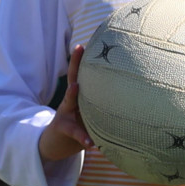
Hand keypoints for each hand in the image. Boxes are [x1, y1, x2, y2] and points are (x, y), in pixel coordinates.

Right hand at [37, 45, 95, 163]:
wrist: (55, 144)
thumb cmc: (79, 126)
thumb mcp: (90, 113)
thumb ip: (103, 104)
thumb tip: (129, 93)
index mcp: (79, 96)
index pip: (83, 74)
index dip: (86, 58)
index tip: (90, 41)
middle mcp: (70, 101)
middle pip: (72, 79)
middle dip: (74, 63)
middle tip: (78, 48)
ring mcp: (64, 114)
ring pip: (68, 102)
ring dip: (71, 95)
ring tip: (75, 87)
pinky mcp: (64, 129)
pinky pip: (75, 133)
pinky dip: (83, 137)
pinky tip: (90, 142)